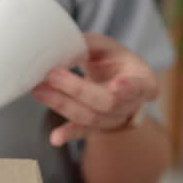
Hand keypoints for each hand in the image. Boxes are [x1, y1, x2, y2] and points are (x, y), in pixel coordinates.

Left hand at [32, 33, 159, 146]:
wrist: (113, 80)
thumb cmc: (112, 60)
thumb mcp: (106, 47)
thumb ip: (89, 44)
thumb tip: (63, 44)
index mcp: (143, 79)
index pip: (141, 86)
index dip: (129, 88)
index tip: (116, 86)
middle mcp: (131, 104)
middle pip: (106, 102)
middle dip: (77, 89)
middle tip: (52, 75)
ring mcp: (114, 118)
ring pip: (90, 117)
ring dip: (62, 105)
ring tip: (39, 91)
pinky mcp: (96, 127)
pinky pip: (83, 132)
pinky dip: (68, 134)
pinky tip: (55, 138)